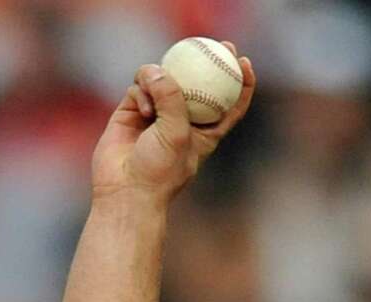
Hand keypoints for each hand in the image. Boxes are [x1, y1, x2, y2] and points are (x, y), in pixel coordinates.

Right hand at [90, 42, 255, 206]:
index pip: (230, 105)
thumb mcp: (177, 134)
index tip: (245, 63)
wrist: (125, 189)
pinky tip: (141, 111)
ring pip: (163, 80)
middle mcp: (183, 121)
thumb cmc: (159, 171)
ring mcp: (158, 114)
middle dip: (207, 62)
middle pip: (199, 84)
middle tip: (216, 44)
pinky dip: (141, 92)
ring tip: (154, 104)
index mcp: (206, 133)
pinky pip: (140, 86)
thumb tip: (159, 71)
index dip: (241, 84)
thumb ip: (172, 99)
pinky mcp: (133, 110)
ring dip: (159, 82)